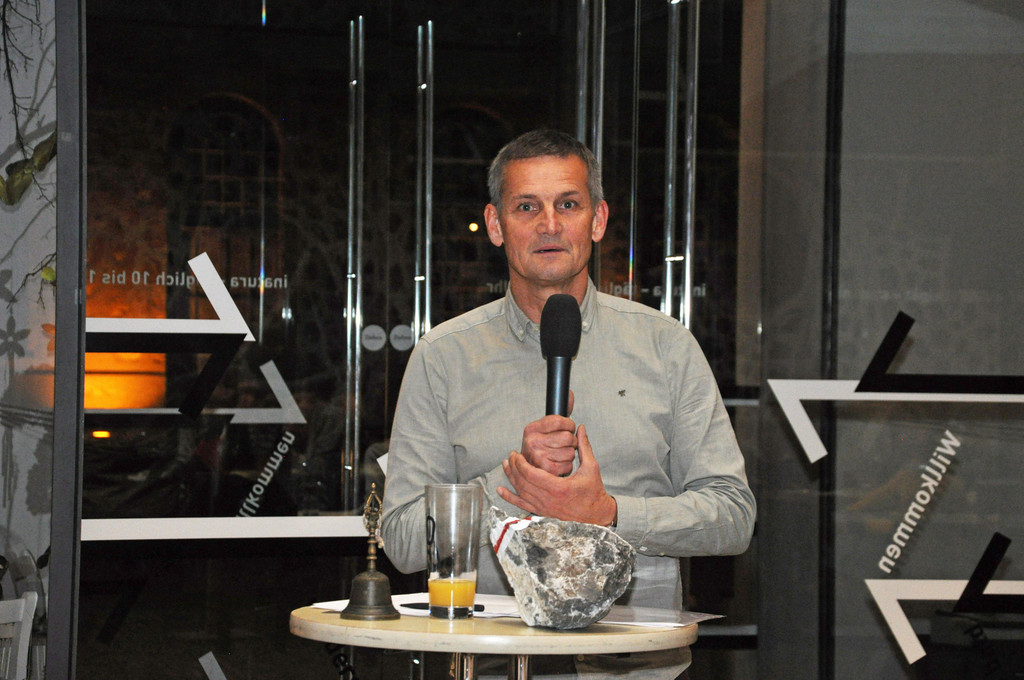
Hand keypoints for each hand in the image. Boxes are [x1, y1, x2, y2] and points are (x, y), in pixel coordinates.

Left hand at [497, 425, 616, 525]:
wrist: (597, 514)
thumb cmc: (594, 491)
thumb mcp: (591, 467)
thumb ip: (584, 447)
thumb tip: (580, 428)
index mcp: (559, 488)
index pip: (531, 474)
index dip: (520, 463)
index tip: (516, 453)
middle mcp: (549, 500)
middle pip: (523, 482)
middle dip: (514, 468)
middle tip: (510, 456)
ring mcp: (545, 508)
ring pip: (521, 492)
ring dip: (511, 478)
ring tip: (505, 466)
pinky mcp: (544, 512)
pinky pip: (523, 505)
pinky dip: (510, 498)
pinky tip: (500, 490)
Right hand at [519, 391, 575, 475]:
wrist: (528, 469)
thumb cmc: (542, 445)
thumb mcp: (547, 427)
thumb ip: (561, 410)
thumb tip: (569, 393)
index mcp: (532, 428)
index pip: (560, 420)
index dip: (569, 425)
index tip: (568, 428)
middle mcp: (532, 441)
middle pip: (568, 437)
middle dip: (571, 441)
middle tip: (566, 444)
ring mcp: (537, 456)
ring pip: (570, 452)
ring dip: (569, 455)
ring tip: (560, 455)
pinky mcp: (544, 470)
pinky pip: (567, 465)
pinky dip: (567, 466)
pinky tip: (559, 464)